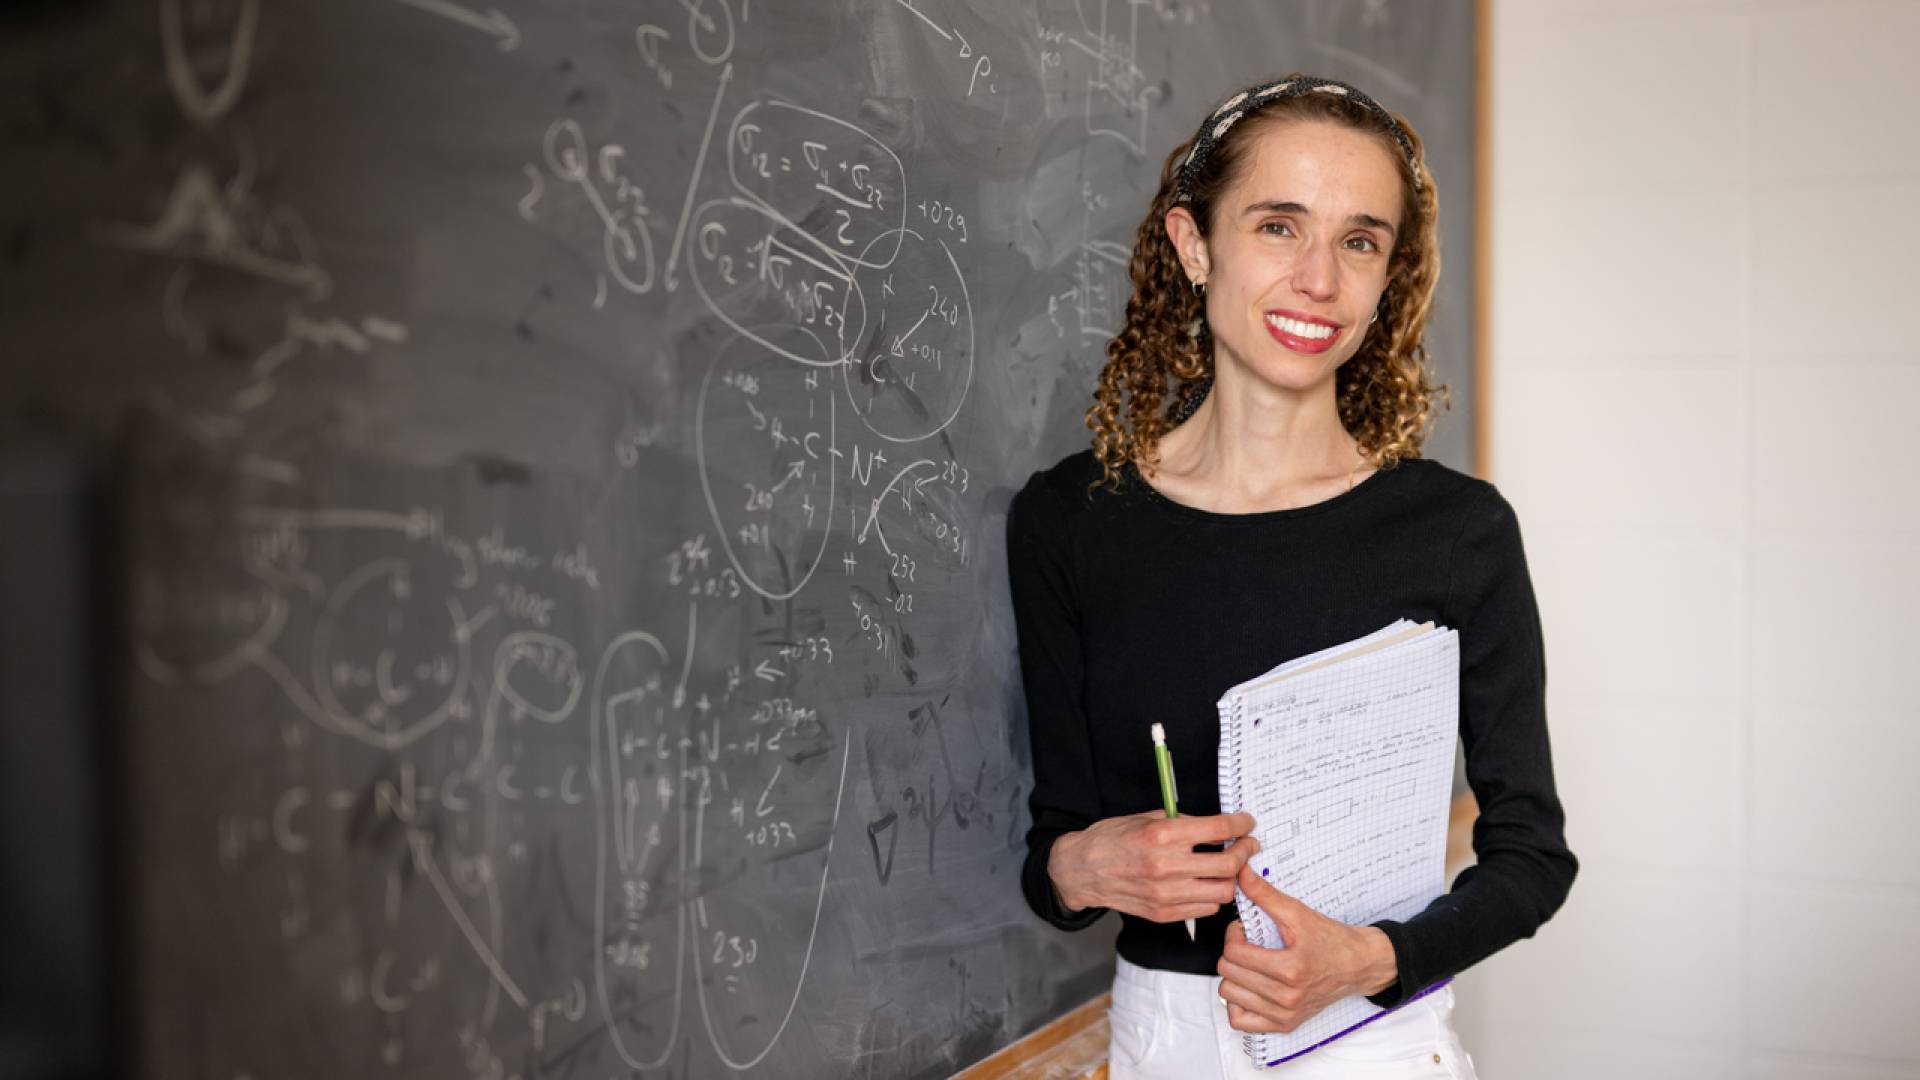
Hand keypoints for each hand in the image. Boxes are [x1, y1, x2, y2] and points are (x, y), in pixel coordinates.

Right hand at [1048, 810, 1256, 924]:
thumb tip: (1218, 828)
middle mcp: (1166, 866)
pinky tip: (1206, 883)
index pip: (1218, 830)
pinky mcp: (1163, 913)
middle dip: (1245, 853)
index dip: (1241, 825)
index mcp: (1162, 835)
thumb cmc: (1112, 839)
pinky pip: (1205, 908)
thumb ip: (1183, 823)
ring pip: (1222, 892)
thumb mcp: (1147, 818)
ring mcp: (1165, 894)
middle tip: (1247, 846)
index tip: (1247, 823)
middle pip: (1228, 866)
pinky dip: (1211, 895)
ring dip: (1231, 878)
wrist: (1082, 870)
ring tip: (1228, 867)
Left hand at [1216, 863, 1398, 1033]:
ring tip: (1250, 963)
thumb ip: (1266, 894)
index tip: (1243, 929)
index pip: (1234, 953)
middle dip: (1232, 952)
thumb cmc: (1331, 940)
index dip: (1233, 934)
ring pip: (1229, 995)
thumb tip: (1240, 872)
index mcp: (1291, 969)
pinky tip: (1250, 987)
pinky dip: (1238, 1003)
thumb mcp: (1299, 913)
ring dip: (1234, 975)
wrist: (1358, 965)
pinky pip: (1240, 1021)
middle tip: (1248, 944)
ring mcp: (1285, 1014)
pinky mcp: (1285, 1025)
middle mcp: (1288, 997)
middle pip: (1229, 974)